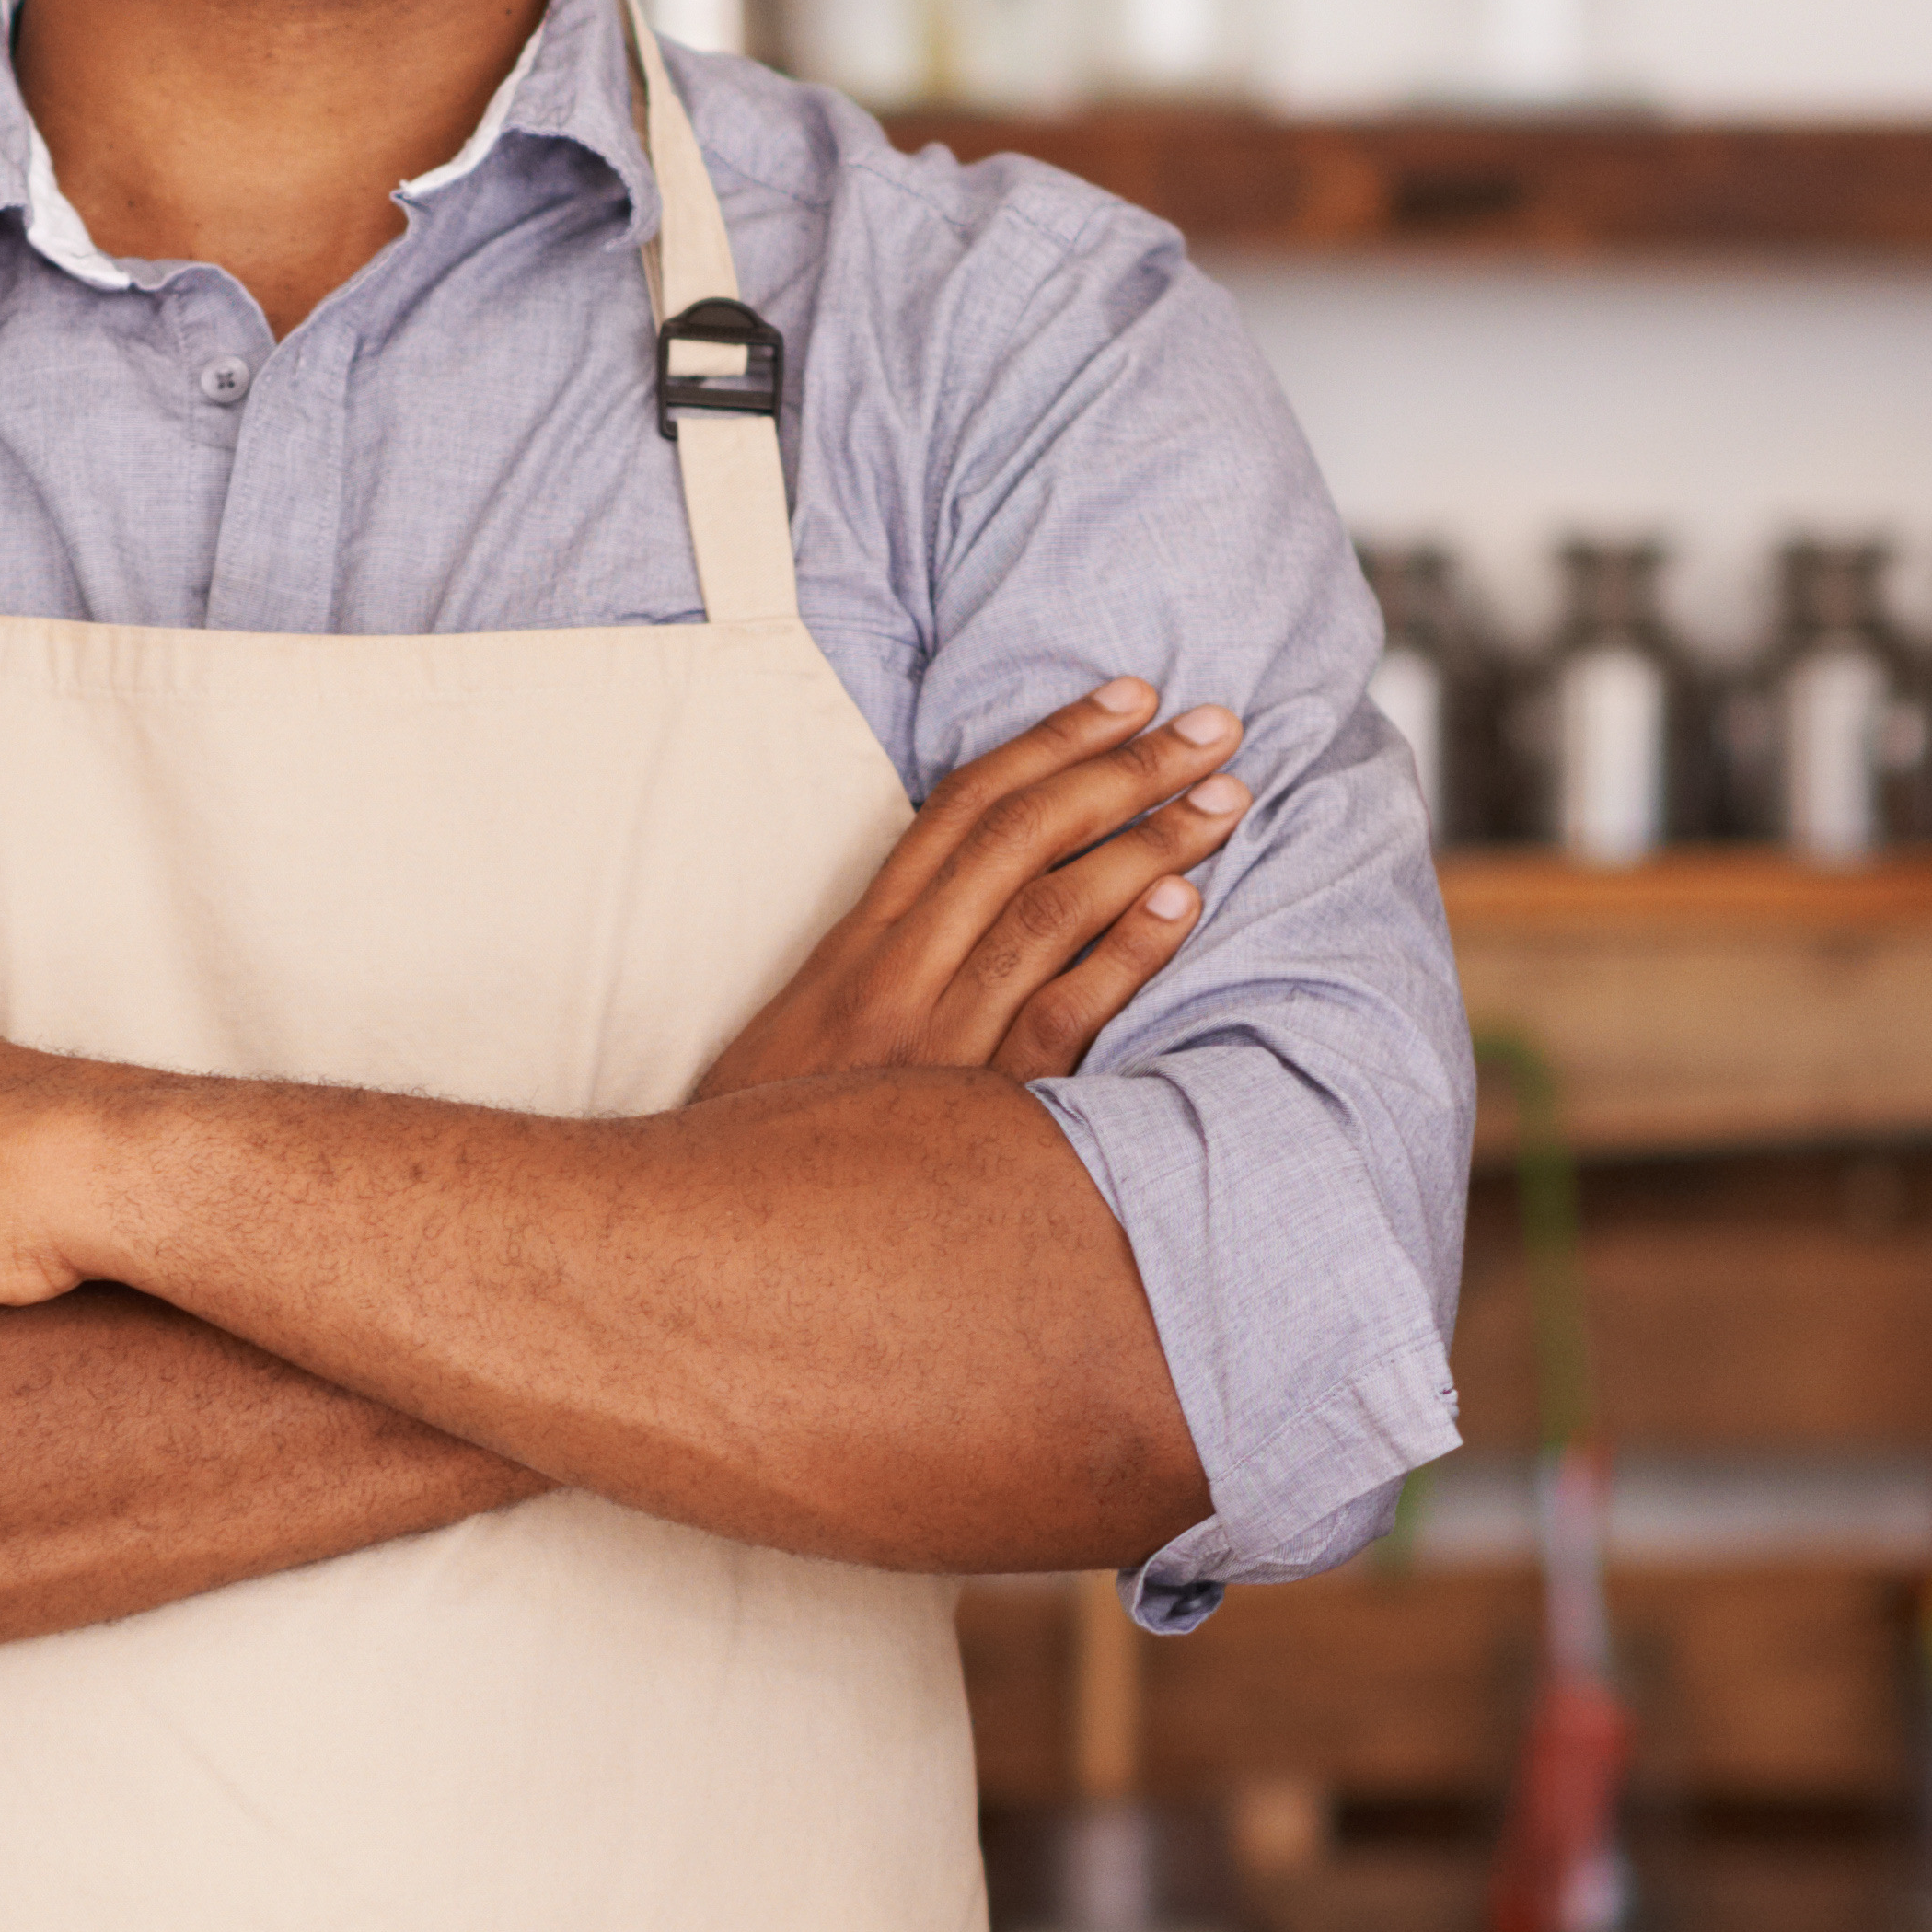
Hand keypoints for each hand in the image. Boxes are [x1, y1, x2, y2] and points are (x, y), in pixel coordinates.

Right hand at [689, 681, 1243, 1102]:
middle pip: (1018, 835)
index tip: (1130, 697)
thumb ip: (884, 968)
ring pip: (1048, 908)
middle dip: (1122, 768)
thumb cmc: (769, 1142)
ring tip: (1224, 797)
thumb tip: (970, 914)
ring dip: (1147, 841)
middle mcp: (895, 972)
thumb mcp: (808, 1031)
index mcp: (858, 943)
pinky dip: (1122, 952)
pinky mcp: (968, 1111)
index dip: (1052, 739)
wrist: (707, 1235)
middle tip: (1213, 727)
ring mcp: (932, 1038)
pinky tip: (1184, 903)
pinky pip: (1058, 1017)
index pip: (963, 807)